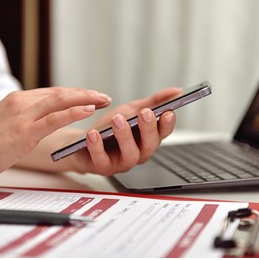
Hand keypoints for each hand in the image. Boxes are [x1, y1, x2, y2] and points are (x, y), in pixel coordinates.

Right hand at [0, 87, 111, 187]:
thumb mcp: (5, 126)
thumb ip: (23, 121)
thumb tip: (40, 124)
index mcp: (17, 101)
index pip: (53, 94)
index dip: (75, 95)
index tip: (90, 97)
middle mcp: (21, 103)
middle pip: (61, 93)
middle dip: (86, 93)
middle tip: (105, 96)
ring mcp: (23, 116)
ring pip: (60, 100)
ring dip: (86, 99)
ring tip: (104, 100)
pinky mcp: (23, 131)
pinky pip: (54, 118)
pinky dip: (73, 112)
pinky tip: (89, 110)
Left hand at [67, 87, 181, 174]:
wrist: (81, 141)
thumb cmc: (109, 128)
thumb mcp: (130, 110)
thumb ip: (153, 102)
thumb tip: (177, 91)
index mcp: (147, 139)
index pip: (163, 133)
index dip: (167, 124)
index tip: (168, 112)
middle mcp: (139, 153)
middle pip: (150, 145)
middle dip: (149, 129)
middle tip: (145, 113)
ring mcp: (122, 162)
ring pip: (130, 154)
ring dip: (125, 136)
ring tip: (118, 120)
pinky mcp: (103, 167)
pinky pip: (102, 160)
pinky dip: (98, 147)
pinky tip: (94, 134)